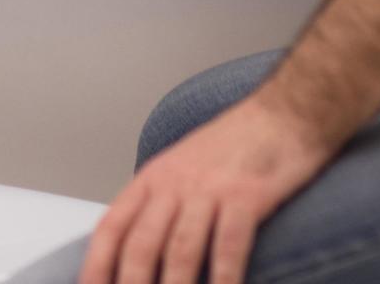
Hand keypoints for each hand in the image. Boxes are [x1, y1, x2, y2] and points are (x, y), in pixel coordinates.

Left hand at [77, 89, 332, 283]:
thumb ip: (160, 206)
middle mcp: (175, 184)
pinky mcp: (246, 195)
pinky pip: (229, 244)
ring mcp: (210, 189)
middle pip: (140, 245)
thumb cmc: (235, 145)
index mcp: (153, 179)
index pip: (112, 228)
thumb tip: (139, 251)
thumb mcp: (183, 167)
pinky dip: (223, 276)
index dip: (96, 266)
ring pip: (179, 250)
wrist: (283, 112)